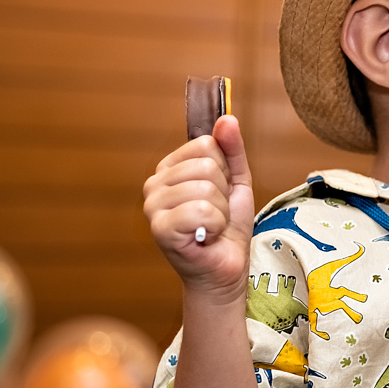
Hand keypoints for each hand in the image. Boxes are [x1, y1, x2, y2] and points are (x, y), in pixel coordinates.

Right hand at [144, 115, 254, 302]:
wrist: (225, 268)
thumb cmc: (227, 227)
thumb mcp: (236, 182)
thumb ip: (232, 150)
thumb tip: (226, 119)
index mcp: (170, 168)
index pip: (207, 144)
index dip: (225, 171)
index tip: (219, 194)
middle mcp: (154, 184)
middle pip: (207, 165)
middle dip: (223, 194)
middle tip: (215, 214)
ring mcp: (152, 206)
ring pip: (205, 188)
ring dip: (220, 212)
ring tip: (211, 226)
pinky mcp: (159, 228)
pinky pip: (201, 211)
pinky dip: (215, 226)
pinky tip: (205, 237)